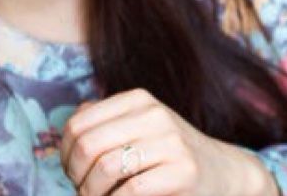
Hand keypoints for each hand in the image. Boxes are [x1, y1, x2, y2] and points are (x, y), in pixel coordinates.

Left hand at [58, 88, 275, 195]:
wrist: (222, 173)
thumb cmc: (170, 154)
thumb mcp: (140, 128)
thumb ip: (105, 121)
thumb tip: (70, 126)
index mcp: (138, 100)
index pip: (78, 124)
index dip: (65, 154)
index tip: (71, 173)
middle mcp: (155, 114)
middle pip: (87, 145)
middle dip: (76, 175)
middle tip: (82, 190)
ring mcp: (171, 142)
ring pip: (106, 168)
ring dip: (92, 192)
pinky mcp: (183, 172)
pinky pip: (131, 191)